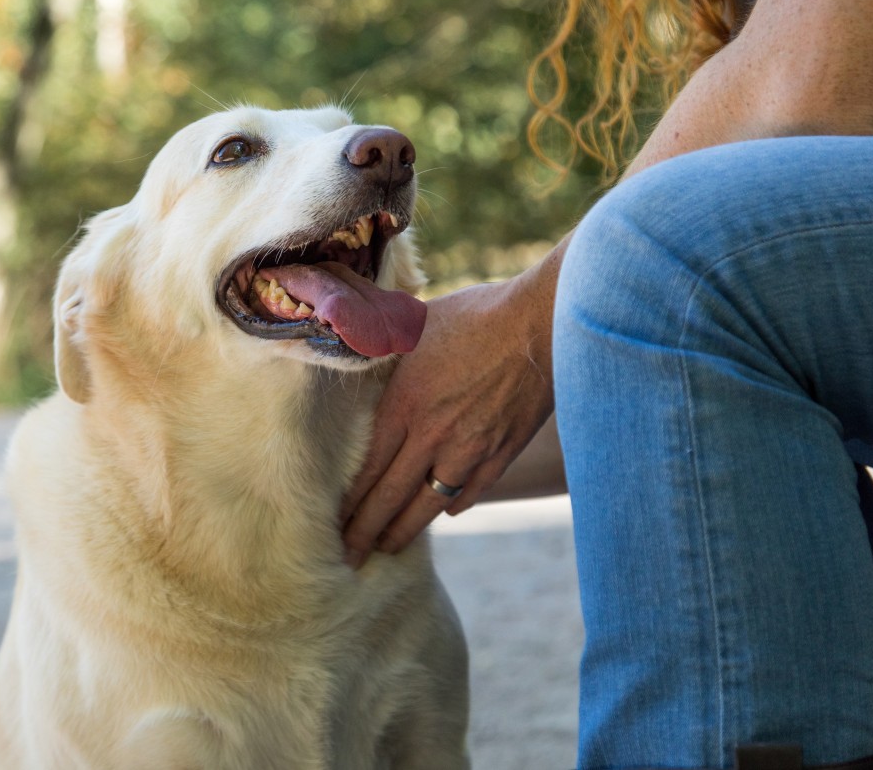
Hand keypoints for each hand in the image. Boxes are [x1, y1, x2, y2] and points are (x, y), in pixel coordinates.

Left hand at [340, 249, 561, 566]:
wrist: (543, 324)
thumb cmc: (475, 315)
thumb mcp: (415, 326)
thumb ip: (384, 351)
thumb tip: (352, 348)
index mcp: (404, 405)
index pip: (365, 470)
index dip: (346, 503)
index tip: (329, 523)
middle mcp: (433, 436)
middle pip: (390, 499)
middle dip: (365, 533)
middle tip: (348, 558)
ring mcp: (470, 451)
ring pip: (428, 507)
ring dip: (404, 531)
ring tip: (387, 546)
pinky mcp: (502, 455)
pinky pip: (469, 494)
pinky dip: (451, 507)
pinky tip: (441, 513)